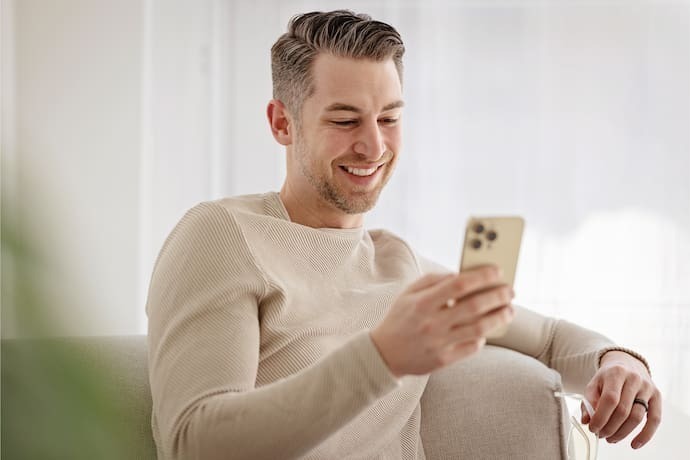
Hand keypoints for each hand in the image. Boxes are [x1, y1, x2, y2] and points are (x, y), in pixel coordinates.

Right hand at [370, 266, 514, 377]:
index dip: (482, 276)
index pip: (459, 285)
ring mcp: (439, 343)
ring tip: (509, 310)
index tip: (497, 272)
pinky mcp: (444, 360)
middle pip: (474, 306)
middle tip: (510, 291)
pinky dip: (483, 337)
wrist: (384, 354)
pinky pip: (472, 347)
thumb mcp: (408, 293)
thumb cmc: (400, 319)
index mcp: (423, 303)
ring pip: (479, 329)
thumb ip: (433, 280)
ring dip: (499, 317)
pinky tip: (488, 329)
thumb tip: (459, 275)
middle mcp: (432, 323)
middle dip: (498, 296)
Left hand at [582, 351, 661, 448]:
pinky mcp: (657, 396)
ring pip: (637, 417)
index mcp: (616, 373)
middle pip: (623, 410)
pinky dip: (645, 435)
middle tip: (601, 435)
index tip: (592, 428)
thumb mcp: (594, 383)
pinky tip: (634, 444)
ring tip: (611, 439)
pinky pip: (655, 419)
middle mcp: (634, 378)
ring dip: (622, 433)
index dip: (601, 417)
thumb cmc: (608, 377)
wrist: (627, 364)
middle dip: (610, 427)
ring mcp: (647, 387)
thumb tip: (586, 421)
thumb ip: (588, 401)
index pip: (609, 399)